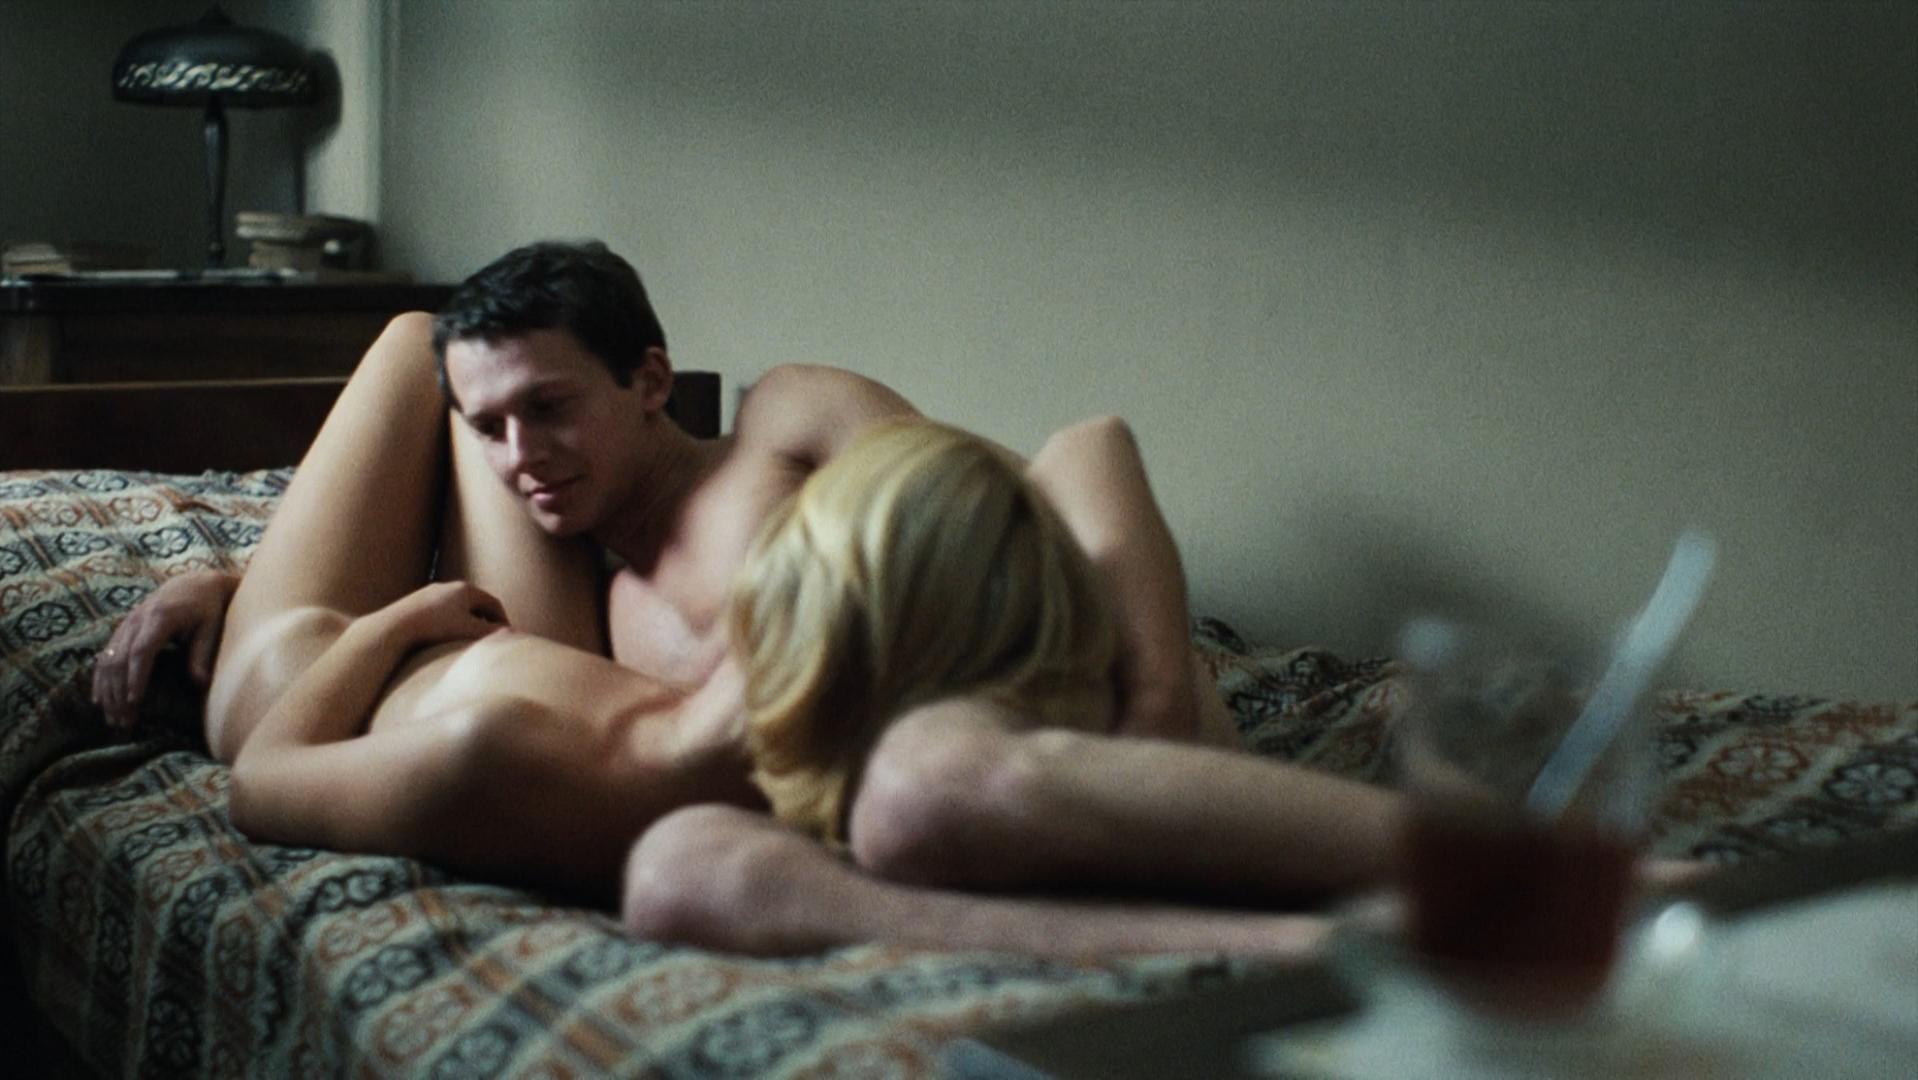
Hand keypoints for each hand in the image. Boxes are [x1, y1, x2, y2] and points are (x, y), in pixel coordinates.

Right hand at [93, 570, 238, 728]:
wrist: (195, 584)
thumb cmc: (208, 608)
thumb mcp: (211, 627)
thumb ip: (202, 654)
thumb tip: (200, 684)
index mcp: (160, 617)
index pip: (142, 651)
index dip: (136, 677)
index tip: (134, 701)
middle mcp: (137, 619)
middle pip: (120, 659)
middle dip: (119, 692)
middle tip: (123, 721)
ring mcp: (126, 623)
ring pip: (108, 660)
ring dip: (108, 691)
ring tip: (112, 718)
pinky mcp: (122, 629)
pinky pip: (105, 656)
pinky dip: (101, 679)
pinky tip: (100, 700)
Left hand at [378, 581, 509, 649]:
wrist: (395, 625)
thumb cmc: (435, 627)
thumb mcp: (468, 631)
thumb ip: (490, 632)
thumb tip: (512, 634)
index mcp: (466, 589)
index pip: (494, 603)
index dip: (503, 620)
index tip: (505, 636)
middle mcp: (450, 586)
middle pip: (476, 603)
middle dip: (486, 620)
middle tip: (489, 637)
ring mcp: (431, 592)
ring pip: (457, 607)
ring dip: (467, 621)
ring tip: (467, 639)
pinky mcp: (416, 602)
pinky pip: (440, 611)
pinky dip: (449, 622)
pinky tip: (444, 637)